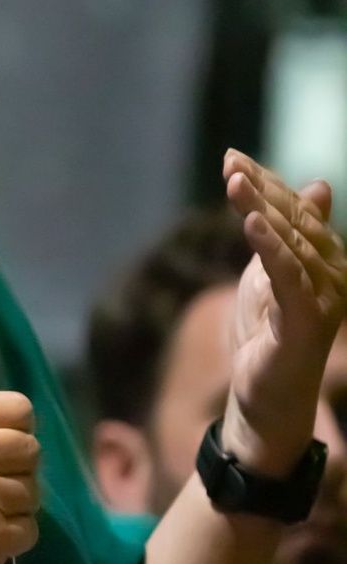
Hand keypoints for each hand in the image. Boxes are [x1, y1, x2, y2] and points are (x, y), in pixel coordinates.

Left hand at [221, 150, 346, 475]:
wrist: (265, 404)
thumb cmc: (268, 339)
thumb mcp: (271, 277)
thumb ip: (287, 234)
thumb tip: (317, 187)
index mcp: (326, 261)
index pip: (297, 212)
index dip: (267, 184)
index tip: (233, 158)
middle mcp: (334, 276)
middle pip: (295, 221)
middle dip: (262, 189)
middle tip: (229, 162)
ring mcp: (324, 300)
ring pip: (292, 243)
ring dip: (262, 209)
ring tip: (235, 181)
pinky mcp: (307, 324)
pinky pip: (288, 279)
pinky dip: (271, 248)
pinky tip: (250, 224)